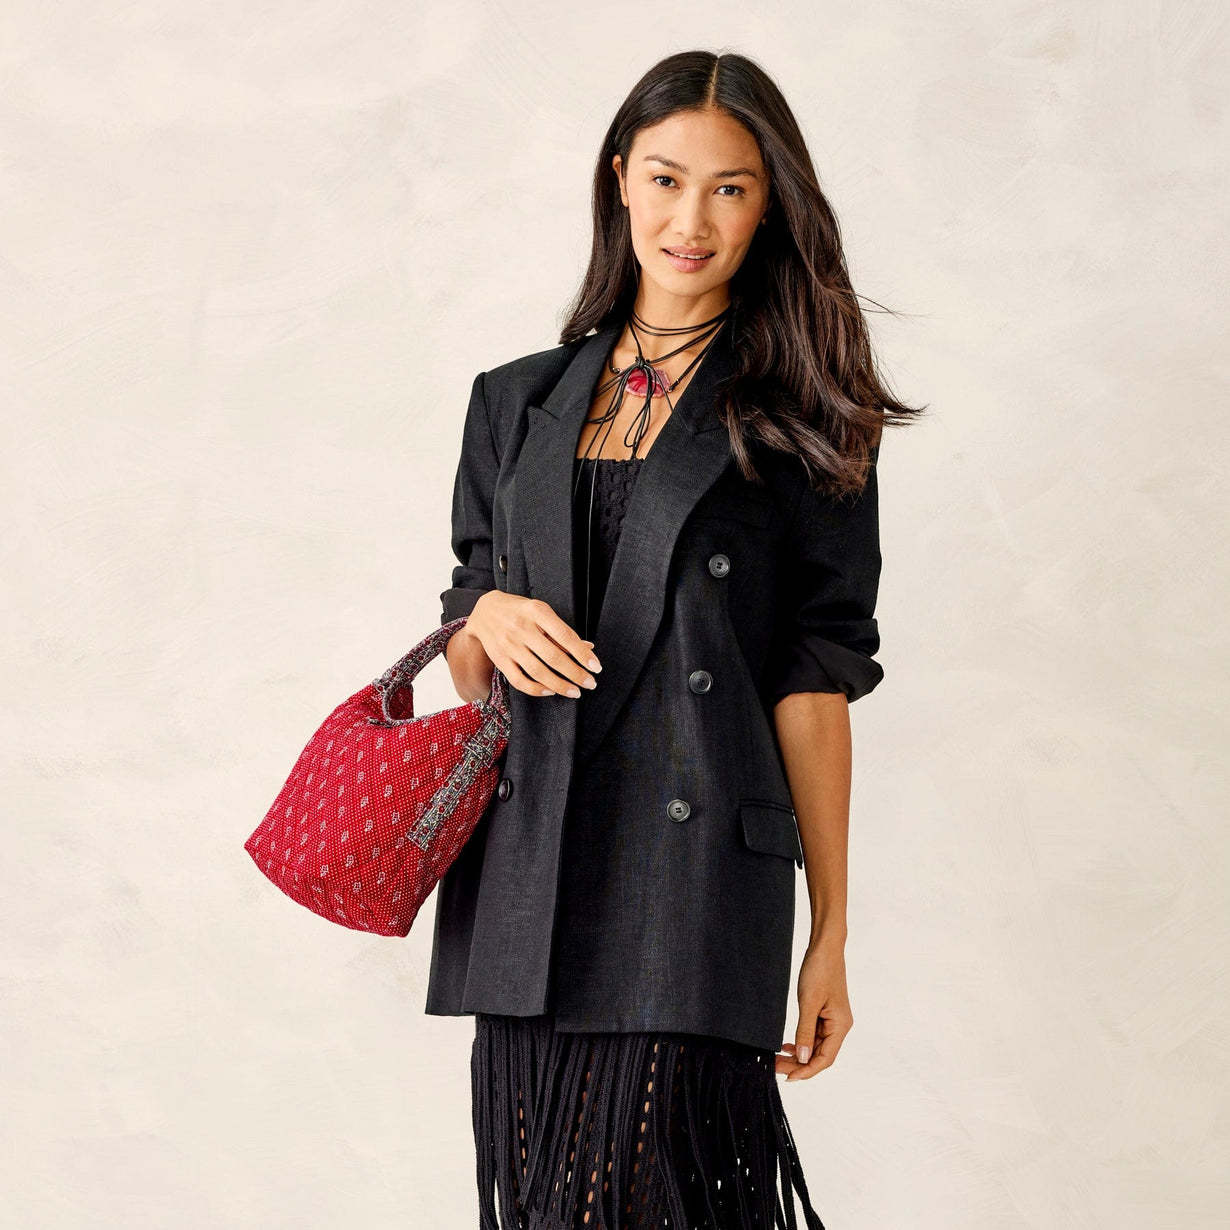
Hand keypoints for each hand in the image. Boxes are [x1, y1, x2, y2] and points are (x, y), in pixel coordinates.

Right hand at [461, 590, 601, 698]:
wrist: (485, 612)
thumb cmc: (520, 611)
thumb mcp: (541, 612)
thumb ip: (562, 631)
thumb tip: (588, 648)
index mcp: (537, 612)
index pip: (565, 636)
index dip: (582, 654)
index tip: (596, 667)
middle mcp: (522, 628)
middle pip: (554, 657)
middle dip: (575, 674)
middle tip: (589, 683)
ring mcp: (509, 645)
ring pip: (538, 672)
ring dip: (560, 685)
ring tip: (574, 691)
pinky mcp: (500, 659)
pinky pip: (519, 680)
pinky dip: (537, 689)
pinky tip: (550, 691)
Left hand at [775, 938, 852, 1080]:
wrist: (825, 947)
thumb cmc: (820, 971)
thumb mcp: (809, 1003)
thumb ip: (805, 1032)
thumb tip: (802, 1059)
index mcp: (840, 1026)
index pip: (824, 1059)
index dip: (807, 1071)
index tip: (788, 1077)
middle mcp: (839, 1026)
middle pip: (819, 1055)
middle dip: (799, 1064)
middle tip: (776, 1067)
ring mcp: (832, 1020)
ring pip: (815, 1046)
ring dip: (799, 1054)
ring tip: (778, 1059)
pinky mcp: (825, 1012)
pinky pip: (813, 1034)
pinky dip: (801, 1041)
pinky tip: (788, 1045)